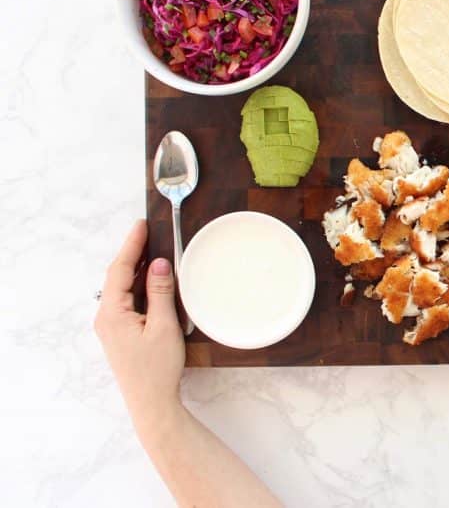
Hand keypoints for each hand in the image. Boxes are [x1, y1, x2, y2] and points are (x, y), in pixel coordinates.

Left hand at [94, 220, 184, 431]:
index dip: (131, 245)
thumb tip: (160, 264)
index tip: (142, 225)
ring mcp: (112, 326)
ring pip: (123, 289)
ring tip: (152, 249)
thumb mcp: (163, 326)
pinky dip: (139, 286)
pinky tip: (152, 280)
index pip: (120, 270)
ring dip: (137, 269)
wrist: (151, 402)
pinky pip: (128, 301)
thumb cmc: (157, 368)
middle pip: (118, 277)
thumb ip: (160, 292)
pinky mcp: (120, 333)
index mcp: (112, 313)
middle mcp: (106, 317)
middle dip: (133, 253)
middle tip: (148, 232)